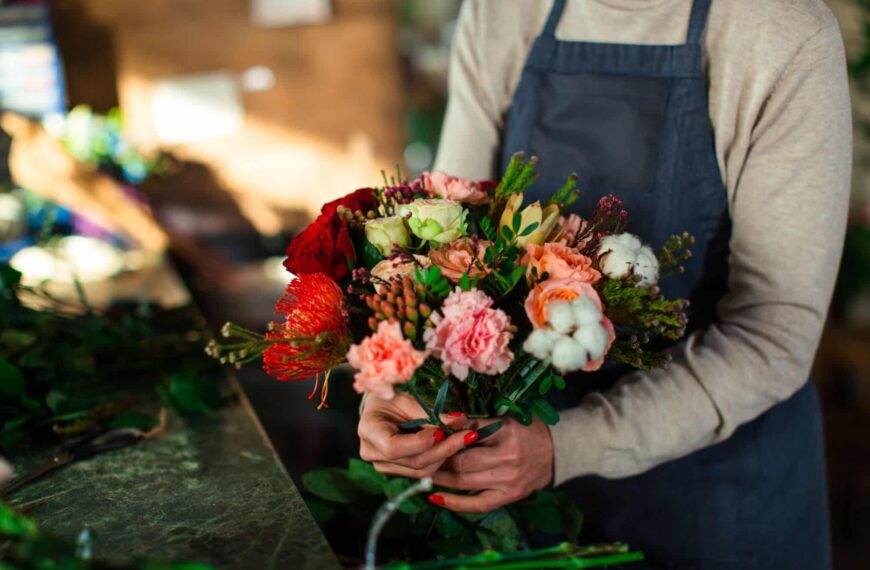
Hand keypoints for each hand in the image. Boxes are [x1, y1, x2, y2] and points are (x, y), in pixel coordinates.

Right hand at [358, 392, 476, 478]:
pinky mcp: (397, 470)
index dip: (420, 443)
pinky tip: (454, 445)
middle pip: (413, 462)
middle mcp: (372, 453)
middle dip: (444, 449)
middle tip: (468, 434)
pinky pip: (422, 471)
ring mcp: (383, 465)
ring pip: (421, 471)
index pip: (393, 447)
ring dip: (446, 455)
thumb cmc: (393, 397)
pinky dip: (440, 458)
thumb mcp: (409, 399)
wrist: (381, 407)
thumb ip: (431, 413)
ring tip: (464, 437)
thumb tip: (460, 420)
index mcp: (368, 430)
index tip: (442, 431)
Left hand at [429, 416, 553, 512]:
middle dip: (437, 458)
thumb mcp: (507, 416)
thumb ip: (479, 418)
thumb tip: (443, 419)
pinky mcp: (508, 497)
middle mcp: (508, 457)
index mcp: (507, 430)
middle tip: (417, 454)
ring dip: (438, 477)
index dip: (445, 433)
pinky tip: (434, 498)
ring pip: (464, 481)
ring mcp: (508, 480)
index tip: (425, 431)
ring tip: (419, 472)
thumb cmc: (527, 429)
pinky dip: (455, 503)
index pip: (468, 431)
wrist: (557, 452)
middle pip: (462, 460)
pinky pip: (477, 504)